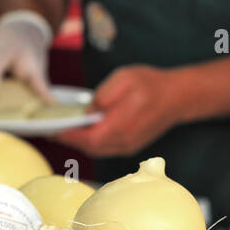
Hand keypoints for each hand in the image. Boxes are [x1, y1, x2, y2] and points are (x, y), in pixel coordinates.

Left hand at [53, 65, 183, 156]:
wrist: (178, 97)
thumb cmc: (151, 85)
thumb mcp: (123, 79)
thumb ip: (102, 96)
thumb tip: (88, 112)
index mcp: (119, 127)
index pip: (87, 139)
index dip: (68, 136)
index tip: (51, 130)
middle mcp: (123, 142)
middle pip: (90, 148)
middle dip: (70, 140)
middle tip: (53, 130)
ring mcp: (128, 146)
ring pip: (97, 150)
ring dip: (81, 142)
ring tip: (66, 130)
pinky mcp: (130, 145)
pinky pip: (106, 148)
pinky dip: (92, 142)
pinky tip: (85, 132)